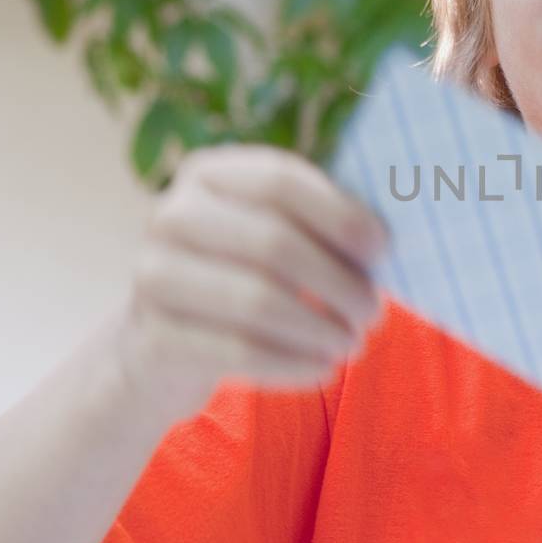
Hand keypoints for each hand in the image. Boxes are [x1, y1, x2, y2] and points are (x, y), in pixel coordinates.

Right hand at [114, 143, 391, 424]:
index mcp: (208, 174)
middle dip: (338, 282)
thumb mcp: (273, 237)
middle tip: (373, 311)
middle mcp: (171, 215)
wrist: (164, 348)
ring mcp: (153, 275)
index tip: (384, 250)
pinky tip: (323, 368)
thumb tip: (388, 240)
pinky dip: (294, 363)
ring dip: (321, 327)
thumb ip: (321, 224)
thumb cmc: (244, 279)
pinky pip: (240, 351)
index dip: (340, 215)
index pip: (281, 181)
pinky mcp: (153, 337)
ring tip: (351, 342)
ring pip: (258, 300)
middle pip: (274, 242)